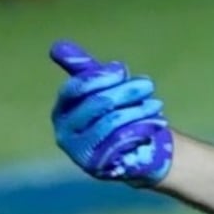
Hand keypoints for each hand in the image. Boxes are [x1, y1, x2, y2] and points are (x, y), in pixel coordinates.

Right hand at [49, 40, 173, 185]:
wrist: (141, 151)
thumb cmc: (120, 114)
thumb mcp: (103, 88)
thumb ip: (85, 69)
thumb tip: (57, 46)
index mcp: (63, 110)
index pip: (76, 88)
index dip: (100, 76)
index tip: (123, 69)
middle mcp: (65, 133)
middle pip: (96, 104)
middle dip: (125, 91)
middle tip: (148, 83)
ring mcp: (80, 152)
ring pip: (110, 123)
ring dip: (137, 110)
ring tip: (157, 104)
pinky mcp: (99, 167)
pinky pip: (122, 143)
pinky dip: (141, 129)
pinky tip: (157, 122)